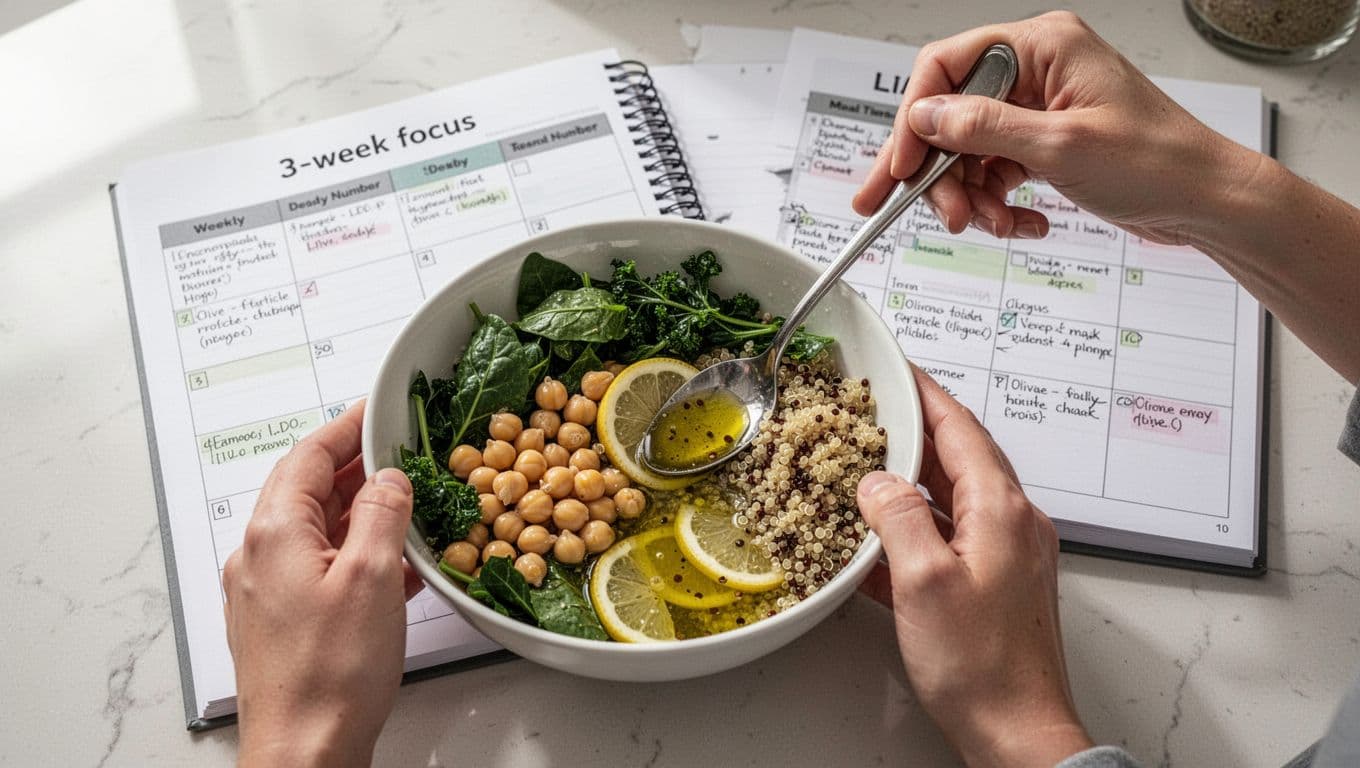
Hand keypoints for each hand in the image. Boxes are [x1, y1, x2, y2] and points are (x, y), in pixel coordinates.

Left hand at [223, 402, 423, 767]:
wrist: (303, 752)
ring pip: (317, 530)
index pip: (311, 455)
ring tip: (410, 506)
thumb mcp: (374, 577)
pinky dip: (357, 554)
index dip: (348, 426)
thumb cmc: (330, 675)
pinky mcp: (282, 623)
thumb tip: (389, 479)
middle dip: (358, 467)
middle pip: (309, 489)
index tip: (377, 408)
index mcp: (276, 533)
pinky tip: (395, 568)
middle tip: (403, 453)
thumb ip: (383, 514)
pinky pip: (320, 568)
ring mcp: (267, 592)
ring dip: (362, 513)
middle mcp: (260, 556)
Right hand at [853, 11, 1260, 247]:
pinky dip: (998, 203)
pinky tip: (1021, 223)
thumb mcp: (1062, 146)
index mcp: (1044, 47)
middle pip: (952, 115)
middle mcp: (1037, 70)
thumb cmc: (1161, 162)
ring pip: (969, 151)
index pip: (948, 65)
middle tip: (944, 214)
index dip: (916, 117)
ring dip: (972, 196)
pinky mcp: (1044, 141)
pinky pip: (995, 171)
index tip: (902, 165)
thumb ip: (985, 128)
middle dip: (944, 172)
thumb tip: (926, 117)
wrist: (1206, 203)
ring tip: (994, 225)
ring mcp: (1040, 107)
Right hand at [856, 367, 1091, 766]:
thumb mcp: (923, 583)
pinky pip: (951, 535)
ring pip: (953, 496)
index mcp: (1000, 511)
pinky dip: (916, 526)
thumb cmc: (982, 667)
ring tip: (866, 468)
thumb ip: (897, 518)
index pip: (960, 428)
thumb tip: (876, 482)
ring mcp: (1007, 554)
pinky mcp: (995, 583)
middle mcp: (1011, 524)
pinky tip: (881, 542)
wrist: (1019, 731)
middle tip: (873, 413)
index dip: (926, 394)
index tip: (899, 370)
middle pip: (959, 456)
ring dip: (911, 480)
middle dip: (913, 432)